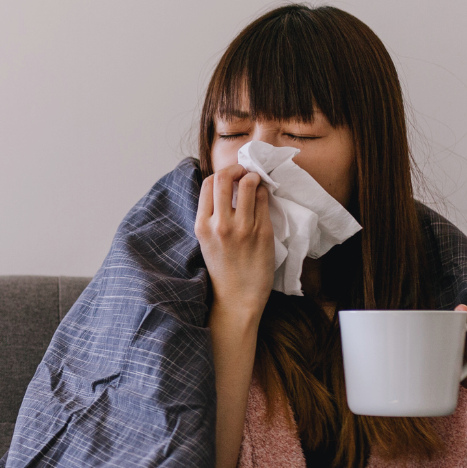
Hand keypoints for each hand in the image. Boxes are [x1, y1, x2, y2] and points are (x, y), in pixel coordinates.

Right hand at [195, 167, 274, 320]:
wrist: (237, 299)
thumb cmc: (223, 270)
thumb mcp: (206, 241)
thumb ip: (211, 216)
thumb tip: (225, 188)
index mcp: (202, 226)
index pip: (208, 183)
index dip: (221, 173)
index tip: (230, 175)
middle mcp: (220, 224)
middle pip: (225, 177)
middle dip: (237, 168)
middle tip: (244, 171)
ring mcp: (243, 228)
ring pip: (249, 184)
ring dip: (254, 178)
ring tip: (255, 182)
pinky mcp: (263, 232)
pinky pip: (264, 200)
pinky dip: (264, 193)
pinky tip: (263, 197)